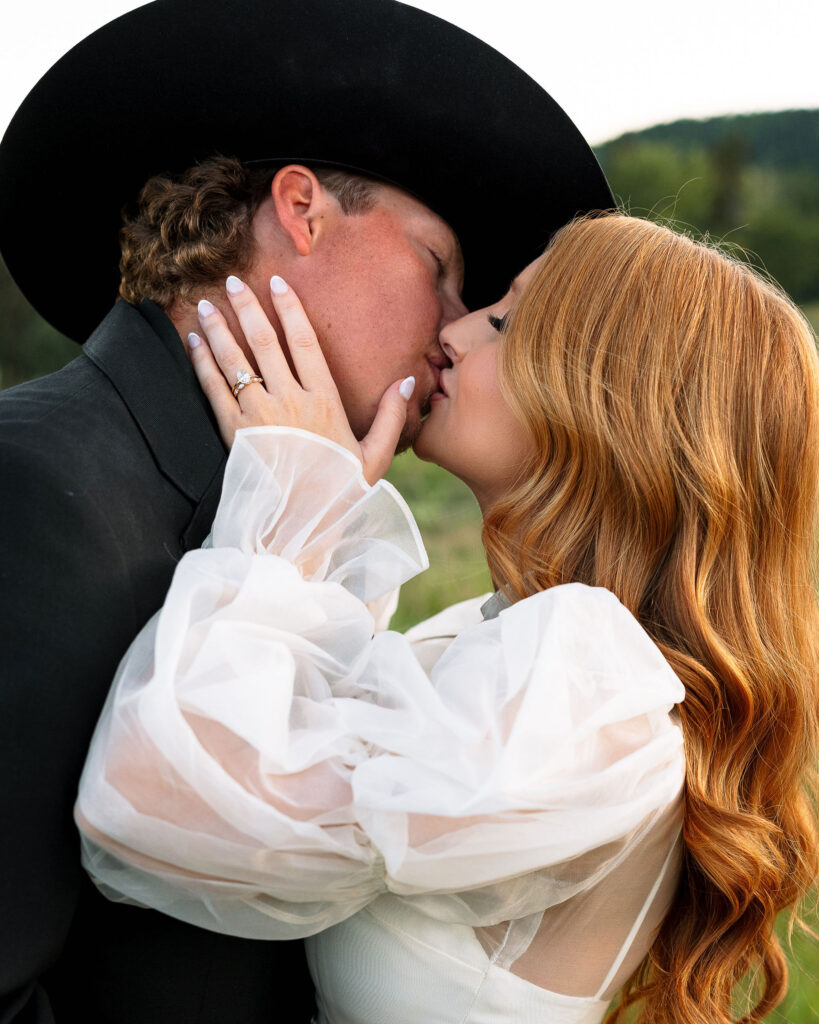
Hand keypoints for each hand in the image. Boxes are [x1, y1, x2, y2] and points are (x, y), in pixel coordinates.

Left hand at [188, 275, 414, 483]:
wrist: (300, 528)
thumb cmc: (339, 493)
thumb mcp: (374, 458)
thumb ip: (390, 417)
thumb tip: (407, 381)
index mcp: (325, 403)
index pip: (305, 344)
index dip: (290, 311)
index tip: (277, 284)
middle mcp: (290, 404)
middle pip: (265, 344)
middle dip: (247, 309)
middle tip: (233, 280)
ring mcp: (260, 418)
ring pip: (236, 362)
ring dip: (219, 330)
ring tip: (206, 304)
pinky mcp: (235, 435)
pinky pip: (215, 391)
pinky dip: (202, 364)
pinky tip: (194, 342)